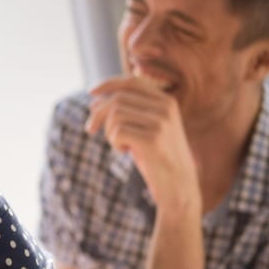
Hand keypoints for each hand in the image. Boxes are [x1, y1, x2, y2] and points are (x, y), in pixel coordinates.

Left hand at [85, 76, 199, 211]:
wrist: (178, 185)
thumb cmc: (157, 157)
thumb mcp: (143, 129)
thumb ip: (125, 113)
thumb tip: (93, 102)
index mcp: (166, 101)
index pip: (131, 82)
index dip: (109, 84)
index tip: (90, 93)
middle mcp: (165, 107)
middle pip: (118, 99)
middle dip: (98, 114)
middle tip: (90, 130)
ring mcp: (161, 122)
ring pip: (115, 115)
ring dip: (109, 132)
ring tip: (120, 145)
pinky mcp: (153, 139)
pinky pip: (117, 132)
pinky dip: (115, 143)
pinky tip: (126, 152)